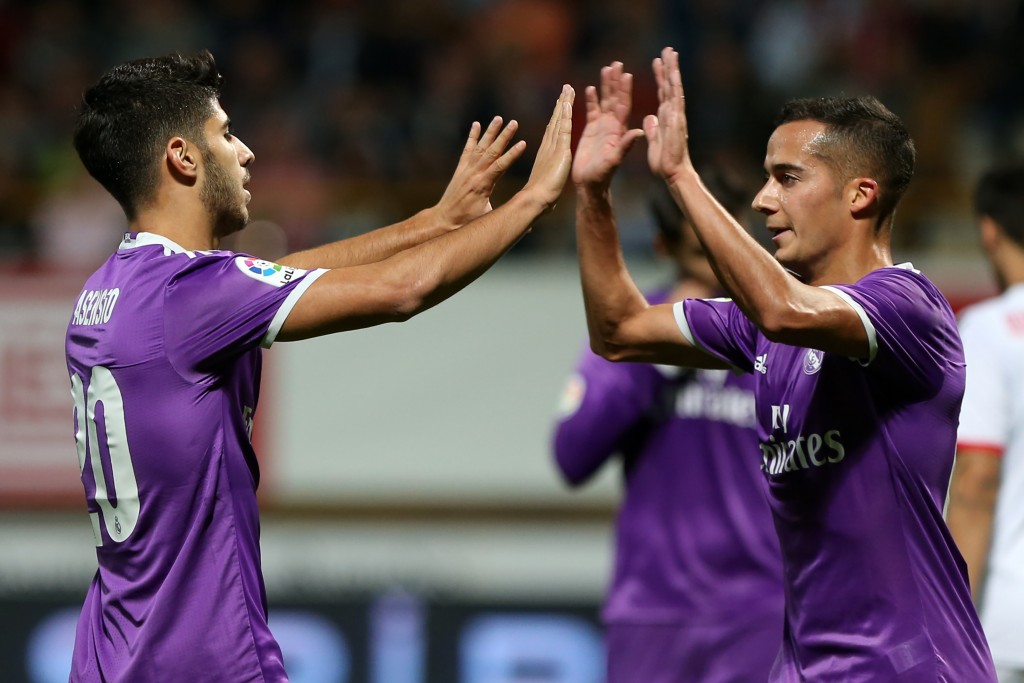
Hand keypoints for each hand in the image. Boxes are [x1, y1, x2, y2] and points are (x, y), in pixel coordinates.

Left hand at [434, 116, 526, 228]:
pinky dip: (472, 136)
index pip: (500, 166)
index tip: (523, 143)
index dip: (512, 154)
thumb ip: (506, 215)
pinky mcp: (461, 169)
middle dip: (504, 136)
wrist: (444, 219)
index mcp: (483, 185)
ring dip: (490, 132)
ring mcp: (466, 169)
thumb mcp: (488, 218)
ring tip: (499, 118)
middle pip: (492, 151)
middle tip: (514, 123)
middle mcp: (474, 173)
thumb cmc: (468, 221)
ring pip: (480, 147)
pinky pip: (467, 149)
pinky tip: (476, 124)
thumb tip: (530, 223)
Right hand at [522, 84, 574, 212]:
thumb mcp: (547, 180)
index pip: (554, 128)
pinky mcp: (561, 151)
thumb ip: (548, 174)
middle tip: (566, 88)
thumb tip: (548, 178)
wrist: (536, 200)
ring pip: (560, 120)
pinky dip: (565, 116)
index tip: (561, 102)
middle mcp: (549, 145)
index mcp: (547, 151)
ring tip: (568, 89)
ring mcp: (554, 146)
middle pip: (556, 119)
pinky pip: (564, 129)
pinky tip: (567, 104)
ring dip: (564, 103)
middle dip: (562, 103)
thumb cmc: (540, 196)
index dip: (558, 114)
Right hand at [572, 62, 643, 189]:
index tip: (627, 74)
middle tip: (617, 63)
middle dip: (616, 81)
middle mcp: (613, 125)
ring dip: (605, 85)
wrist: (590, 184)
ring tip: (606, 68)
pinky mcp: (590, 130)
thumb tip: (639, 131)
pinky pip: (591, 111)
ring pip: (604, 101)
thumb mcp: (615, 160)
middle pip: (615, 98)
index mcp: (620, 130)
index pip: (624, 105)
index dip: (625, 90)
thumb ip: (626, 145)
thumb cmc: (603, 175)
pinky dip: (591, 99)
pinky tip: (589, 88)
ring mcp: (602, 126)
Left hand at [643, 47, 693, 182]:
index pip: (663, 91)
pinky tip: (674, 76)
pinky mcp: (677, 124)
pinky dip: (674, 90)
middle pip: (670, 85)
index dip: (661, 76)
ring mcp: (676, 117)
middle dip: (669, 67)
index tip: (658, 60)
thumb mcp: (654, 141)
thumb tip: (650, 117)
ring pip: (674, 89)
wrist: (673, 173)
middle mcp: (673, 114)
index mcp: (666, 116)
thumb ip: (653, 128)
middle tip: (668, 49)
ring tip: (671, 54)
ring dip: (672, 72)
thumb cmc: (665, 161)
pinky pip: (675, 104)